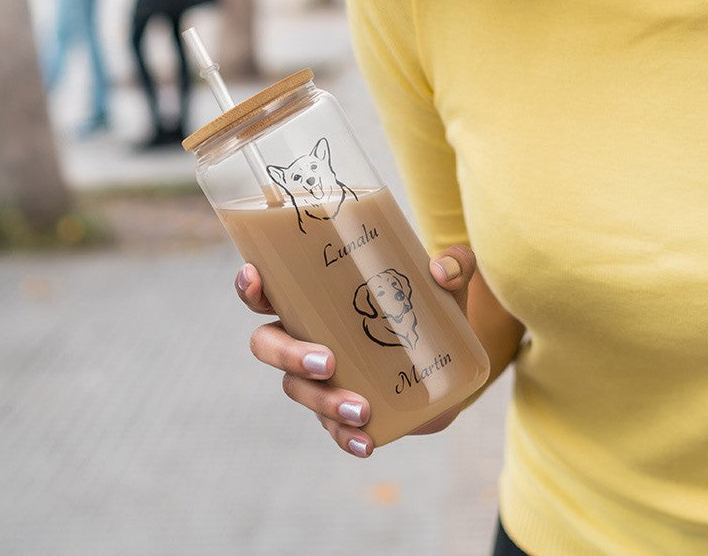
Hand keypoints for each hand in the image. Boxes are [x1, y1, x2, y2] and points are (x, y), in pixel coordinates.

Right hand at [235, 245, 477, 456]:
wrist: (456, 358)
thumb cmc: (435, 303)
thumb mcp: (450, 279)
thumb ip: (455, 263)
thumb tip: (442, 271)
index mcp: (318, 296)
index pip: (270, 289)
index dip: (251, 286)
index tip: (255, 278)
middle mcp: (309, 334)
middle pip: (268, 344)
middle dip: (288, 355)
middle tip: (328, 362)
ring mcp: (323, 376)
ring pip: (297, 390)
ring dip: (323, 401)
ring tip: (360, 408)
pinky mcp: (344, 409)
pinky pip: (332, 429)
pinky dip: (345, 437)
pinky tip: (366, 442)